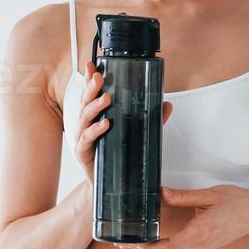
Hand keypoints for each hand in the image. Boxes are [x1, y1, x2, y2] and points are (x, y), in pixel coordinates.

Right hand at [74, 60, 172, 189]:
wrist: (110, 184)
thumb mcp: (135, 133)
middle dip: (91, 88)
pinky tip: (105, 125)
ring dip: (94, 106)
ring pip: (84, 117)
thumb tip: (167, 105)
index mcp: (95, 114)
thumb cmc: (117, 154)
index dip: (90, 78)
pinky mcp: (83, 152)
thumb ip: (150, 118)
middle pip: (85, 101)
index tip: (92, 65)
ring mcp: (82, 137)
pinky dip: (95, 130)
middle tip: (99, 77)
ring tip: (106, 98)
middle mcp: (85, 123)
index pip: (91, 93)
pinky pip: (87, 139)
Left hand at [123, 185, 248, 248]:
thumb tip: (164, 194)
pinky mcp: (207, 247)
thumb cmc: (241, 203)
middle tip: (125, 244)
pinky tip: (158, 241)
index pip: (170, 248)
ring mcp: (205, 248)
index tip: (135, 244)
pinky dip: (168, 247)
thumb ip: (185, 196)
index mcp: (202, 232)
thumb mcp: (211, 194)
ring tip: (137, 242)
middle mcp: (202, 245)